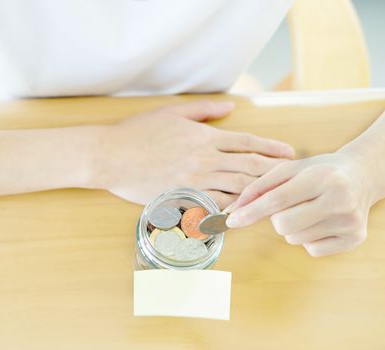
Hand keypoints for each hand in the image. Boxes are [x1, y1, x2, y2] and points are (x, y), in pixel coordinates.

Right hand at [101, 100, 294, 206]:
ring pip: (236, 188)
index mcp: (203, 136)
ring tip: (278, 197)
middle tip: (294, 178)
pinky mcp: (182, 197)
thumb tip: (230, 107)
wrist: (110, 155)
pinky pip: (214, 205)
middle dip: (274, 172)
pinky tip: (245, 213)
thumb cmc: (137, 133)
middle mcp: (204, 158)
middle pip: (248, 167)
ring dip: (259, 193)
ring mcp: (194, 180)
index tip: (289, 154)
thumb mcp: (171, 114)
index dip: (270, 148)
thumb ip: (203, 110)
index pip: (246, 142)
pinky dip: (232, 209)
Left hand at [226, 152, 374, 256]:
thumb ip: (259, 187)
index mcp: (322, 177)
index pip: (277, 200)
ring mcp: (349, 222)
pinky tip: (321, 221)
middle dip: (276, 217)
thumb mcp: (290, 170)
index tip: (231, 220)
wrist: (362, 176)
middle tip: (290, 205)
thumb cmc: (320, 172)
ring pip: (294, 238)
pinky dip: (308, 238)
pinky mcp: (354, 239)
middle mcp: (340, 200)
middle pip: (282, 224)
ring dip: (292, 227)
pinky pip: (311, 250)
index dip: (250, 211)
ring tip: (309, 210)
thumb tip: (233, 210)